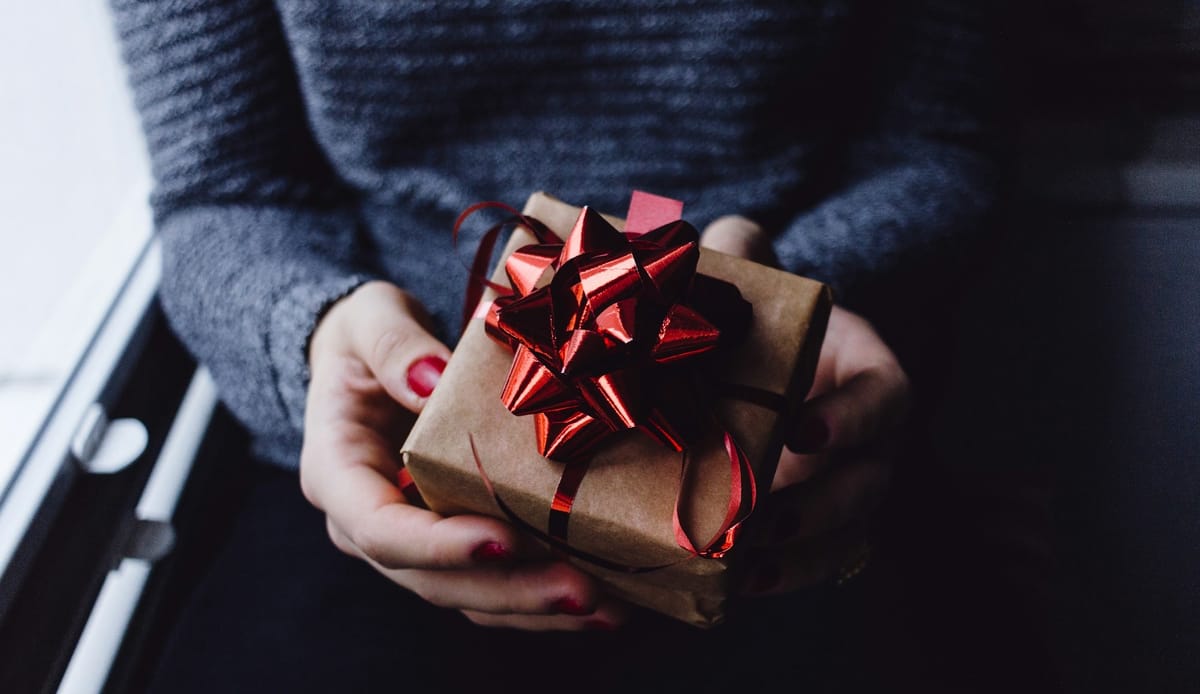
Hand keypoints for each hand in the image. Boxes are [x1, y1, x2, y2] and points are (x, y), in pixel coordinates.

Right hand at [300, 280, 625, 629]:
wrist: (370, 361)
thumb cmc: (367, 338)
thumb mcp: (369, 320)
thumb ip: (393, 346)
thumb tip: (431, 379)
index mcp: (337, 473)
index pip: (378, 528)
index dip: (438, 545)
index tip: (503, 540)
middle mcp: (366, 525)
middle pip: (432, 580)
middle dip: (510, 590)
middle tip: (580, 590)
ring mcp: (411, 542)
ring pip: (467, 596)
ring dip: (536, 608)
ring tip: (606, 608)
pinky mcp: (451, 545)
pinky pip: (492, 584)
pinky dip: (541, 598)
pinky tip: (601, 601)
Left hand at [701, 217, 908, 593]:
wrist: (766, 380)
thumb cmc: (768, 331)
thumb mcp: (762, 292)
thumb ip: (745, 259)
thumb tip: (717, 237)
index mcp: (869, 375)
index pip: (886, 398)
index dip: (852, 418)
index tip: (802, 430)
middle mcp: (874, 441)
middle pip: (869, 482)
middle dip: (819, 505)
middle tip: (761, 516)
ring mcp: (852, 492)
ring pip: (848, 536)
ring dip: (799, 557)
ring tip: (744, 565)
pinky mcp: (822, 532)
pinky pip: (816, 565)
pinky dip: (781, 578)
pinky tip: (734, 588)